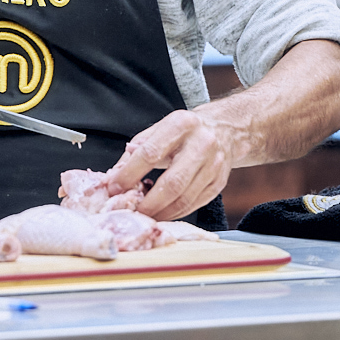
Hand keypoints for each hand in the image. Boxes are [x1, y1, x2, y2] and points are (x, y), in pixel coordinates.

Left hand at [104, 109, 240, 221]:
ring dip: (160, 212)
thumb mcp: (159, 129)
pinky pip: (194, 204)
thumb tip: (114, 175)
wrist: (224, 130)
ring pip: (184, 198)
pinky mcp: (219, 183)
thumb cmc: (184, 131)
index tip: (114, 187)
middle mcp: (201, 144)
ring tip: (144, 215)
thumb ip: (136, 149)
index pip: (150, 153)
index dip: (130, 173)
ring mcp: (214, 165)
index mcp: (181, 124)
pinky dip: (174, 213)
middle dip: (148, 202)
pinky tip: (162, 212)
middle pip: (172, 182)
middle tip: (131, 210)